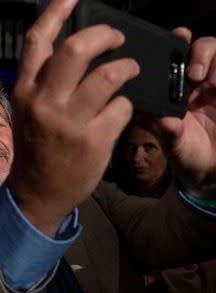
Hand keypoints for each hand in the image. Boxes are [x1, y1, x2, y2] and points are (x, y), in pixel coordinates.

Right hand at [8, 0, 139, 234]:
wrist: (37, 192)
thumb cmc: (36, 147)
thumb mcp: (28, 109)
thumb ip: (43, 80)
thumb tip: (74, 46)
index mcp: (24, 91)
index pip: (37, 41)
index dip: (56, 11)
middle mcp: (43, 103)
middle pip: (76, 49)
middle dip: (105, 35)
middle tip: (117, 38)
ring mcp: (69, 122)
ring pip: (108, 75)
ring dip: (126, 67)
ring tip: (130, 70)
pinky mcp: (93, 140)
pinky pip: (122, 107)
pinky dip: (126, 104)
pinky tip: (120, 111)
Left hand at [159, 28, 215, 198]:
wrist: (212, 169)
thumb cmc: (188, 155)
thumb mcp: (176, 147)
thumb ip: (170, 134)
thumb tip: (164, 121)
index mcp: (170, 91)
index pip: (170, 59)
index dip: (174, 45)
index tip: (178, 40)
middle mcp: (193, 82)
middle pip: (198, 49)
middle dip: (199, 52)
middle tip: (195, 74)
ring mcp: (215, 84)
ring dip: (213, 59)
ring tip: (209, 80)